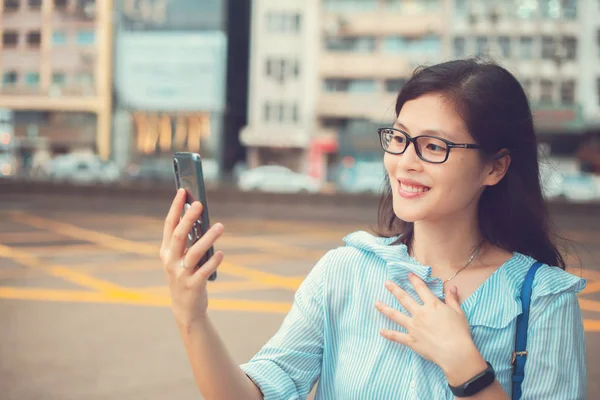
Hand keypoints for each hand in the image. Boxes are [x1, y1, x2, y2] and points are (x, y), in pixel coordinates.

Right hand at [160, 189, 224, 327]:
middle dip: (188, 219)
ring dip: (207, 238)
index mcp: (166, 251)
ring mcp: (181, 274)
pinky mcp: (193, 286)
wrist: (185, 308)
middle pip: (179, 236)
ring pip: (194, 253)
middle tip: (200, 204)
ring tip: (220, 226)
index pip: (169, 225)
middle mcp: (171, 261)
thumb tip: (201, 218)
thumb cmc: (186, 276)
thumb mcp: (182, 259)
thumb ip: (188, 242)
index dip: (175, 208)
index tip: (183, 191)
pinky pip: (204, 271)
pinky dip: (213, 262)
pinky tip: (220, 253)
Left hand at [375, 273, 484, 377]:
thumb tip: (452, 287)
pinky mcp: (411, 340)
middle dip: (394, 289)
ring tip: (376, 303)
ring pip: (395, 315)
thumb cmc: (459, 333)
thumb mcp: (459, 313)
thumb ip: (453, 300)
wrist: (455, 352)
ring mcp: (413, 327)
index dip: (414, 280)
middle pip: (404, 298)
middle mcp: (420, 313)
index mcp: (432, 305)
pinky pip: (397, 336)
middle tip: (386, 283)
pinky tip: (381, 331)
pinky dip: (388, 334)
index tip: (408, 275)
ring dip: (385, 308)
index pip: (421, 288)